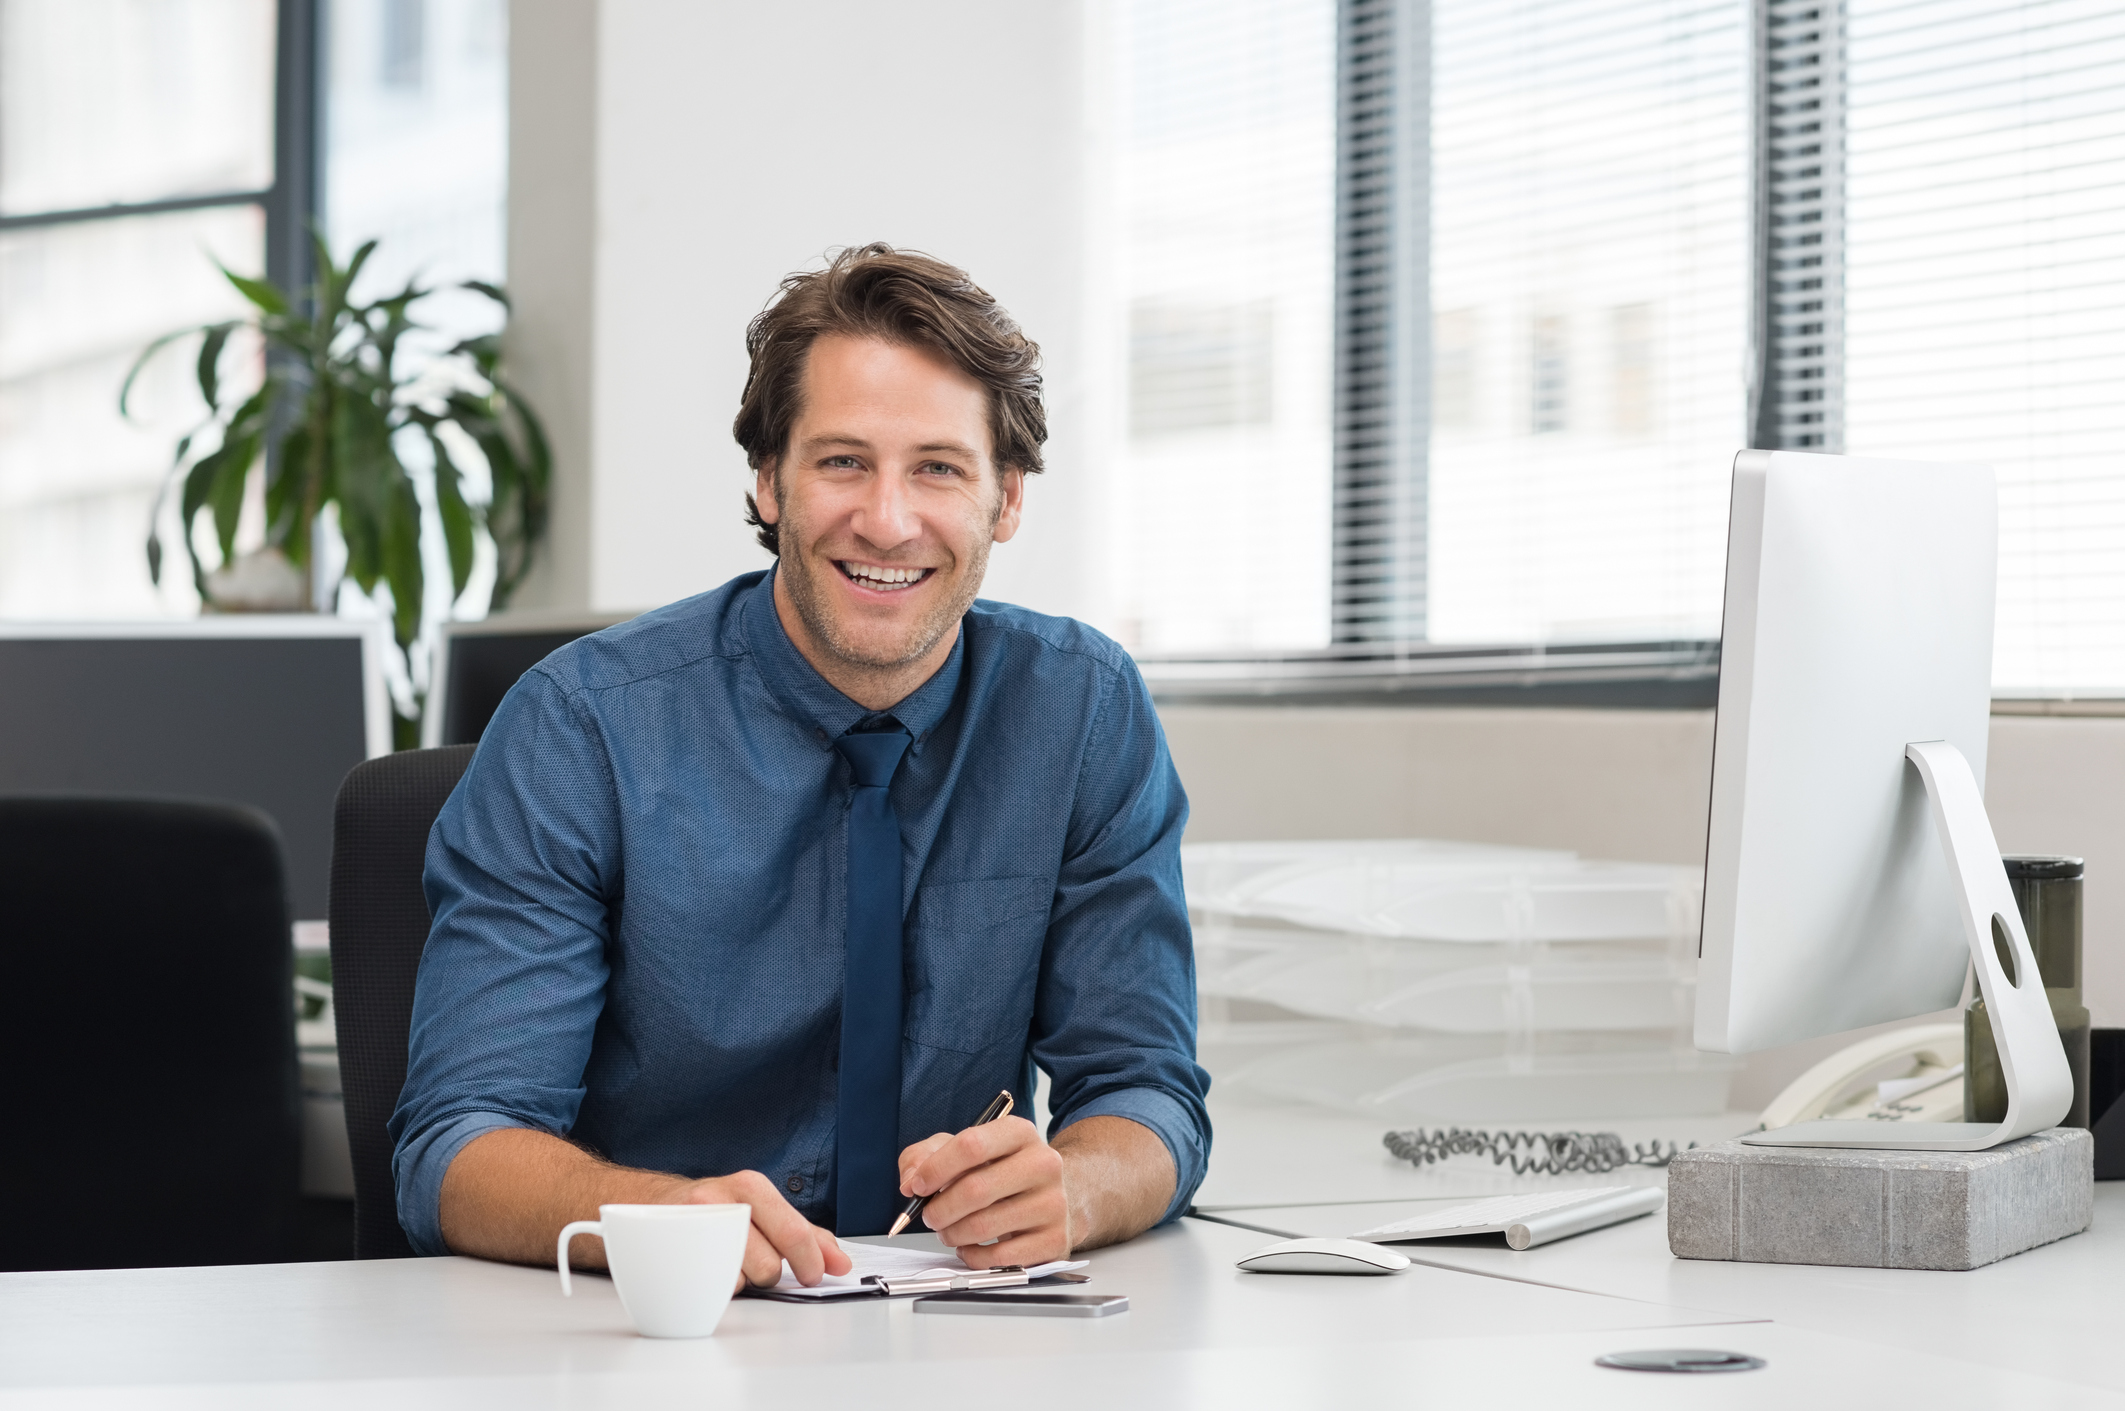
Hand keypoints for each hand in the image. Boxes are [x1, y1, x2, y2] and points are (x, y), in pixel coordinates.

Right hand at [675, 1170, 851, 1290]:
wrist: (654, 1206)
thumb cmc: (717, 1210)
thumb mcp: (762, 1210)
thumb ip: (805, 1235)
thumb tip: (840, 1262)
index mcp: (751, 1187)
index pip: (793, 1231)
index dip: (811, 1261)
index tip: (815, 1275)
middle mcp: (723, 1201)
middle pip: (769, 1264)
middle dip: (771, 1273)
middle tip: (764, 1265)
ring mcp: (695, 1227)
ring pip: (742, 1279)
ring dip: (742, 1280)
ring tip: (731, 1260)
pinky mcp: (674, 1253)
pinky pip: (712, 1288)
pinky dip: (717, 1286)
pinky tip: (710, 1267)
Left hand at [897, 1116, 1068, 1266]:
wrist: (1052, 1195)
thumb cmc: (1000, 1171)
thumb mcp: (962, 1149)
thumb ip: (925, 1156)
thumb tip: (910, 1183)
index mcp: (1020, 1133)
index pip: (972, 1145)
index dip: (936, 1168)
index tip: (917, 1186)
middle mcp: (1043, 1164)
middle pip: (976, 1189)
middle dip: (940, 1208)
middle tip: (929, 1216)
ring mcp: (1053, 1203)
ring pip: (984, 1226)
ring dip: (952, 1234)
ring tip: (948, 1231)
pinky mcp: (1055, 1240)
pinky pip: (999, 1258)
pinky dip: (973, 1257)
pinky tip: (969, 1247)